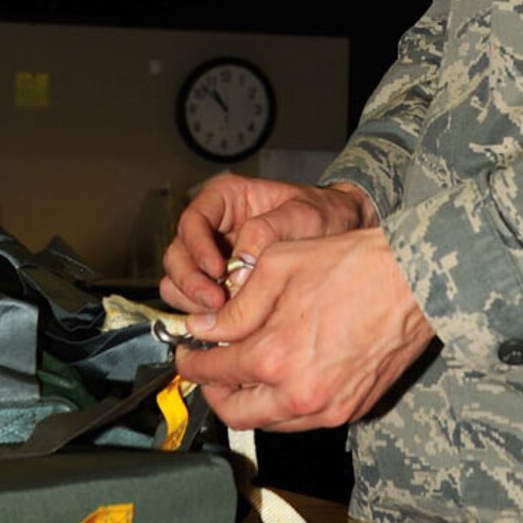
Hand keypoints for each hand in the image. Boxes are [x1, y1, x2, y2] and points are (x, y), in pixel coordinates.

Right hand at [159, 173, 375, 313]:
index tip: (216, 271)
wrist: (345, 234)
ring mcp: (214, 259)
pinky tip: (229, 323)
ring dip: (194, 302)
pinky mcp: (221, 287)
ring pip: (179, 282)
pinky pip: (197, 303)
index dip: (196, 249)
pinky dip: (205, 315)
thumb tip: (236, 268)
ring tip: (223, 315)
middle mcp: (212, 228)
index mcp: (225, 200)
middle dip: (191, 282)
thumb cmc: (325, 214)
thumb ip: (268, 234)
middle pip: (177, 256)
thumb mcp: (302, 215)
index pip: (191, 221)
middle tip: (216, 302)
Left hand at [172, 227, 435, 430]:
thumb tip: (204, 329)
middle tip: (210, 369)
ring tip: (247, 369)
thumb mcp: (277, 267)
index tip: (186, 354)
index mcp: (274, 357)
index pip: (213, 373)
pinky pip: (305, 419)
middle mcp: (299, 394)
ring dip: (250, 400)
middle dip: (215, 392)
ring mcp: (329, 408)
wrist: (413, 281)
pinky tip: (286, 373)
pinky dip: (285, 403)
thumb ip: (235, 307)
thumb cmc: (350, 265)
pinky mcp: (353, 410)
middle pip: (236, 413)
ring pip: (271, 421)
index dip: (191, 363)